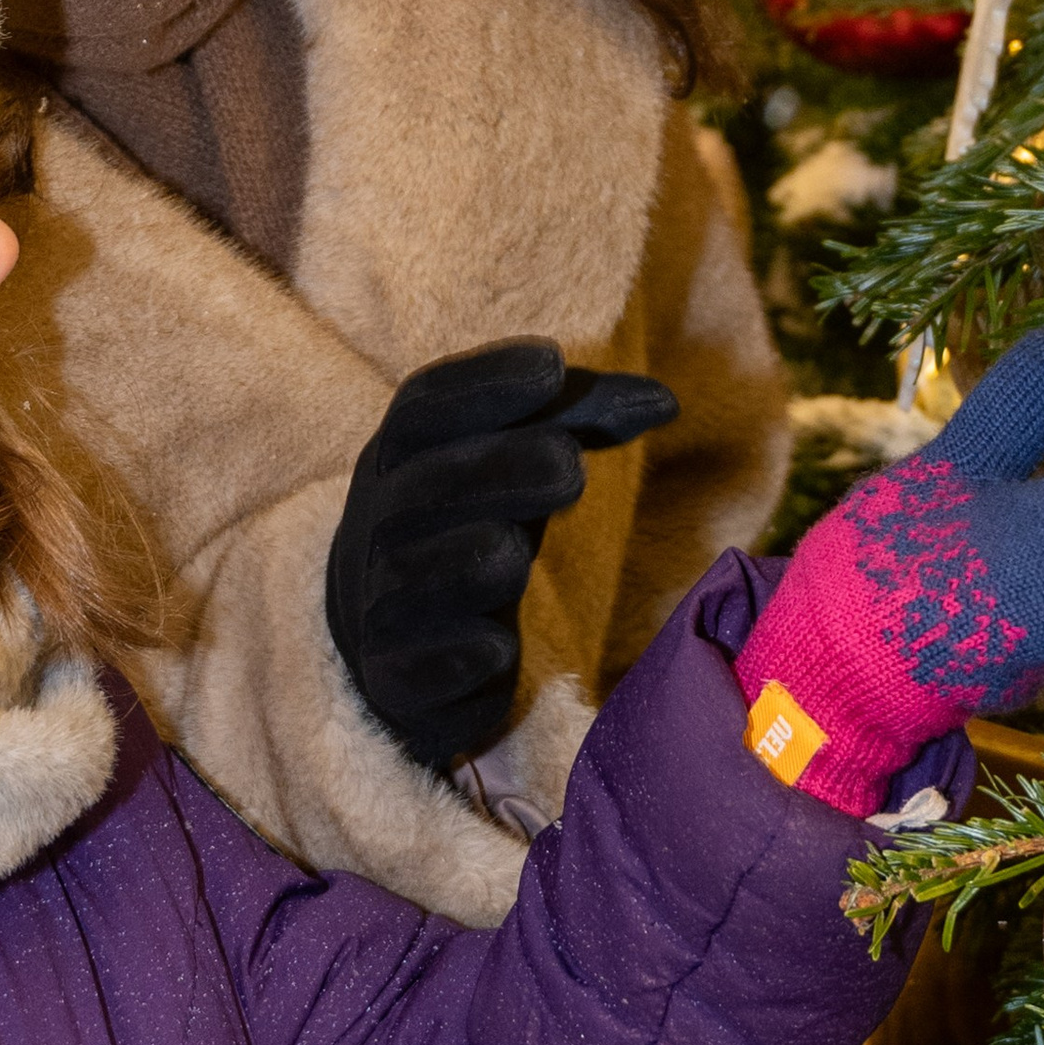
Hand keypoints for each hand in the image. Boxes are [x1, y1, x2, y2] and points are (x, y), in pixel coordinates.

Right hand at [328, 342, 676, 771]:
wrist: (397, 645)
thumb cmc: (471, 530)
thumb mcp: (513, 468)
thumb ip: (577, 424)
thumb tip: (664, 402)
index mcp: (402, 459)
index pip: (425, 406)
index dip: (481, 381)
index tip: (549, 362)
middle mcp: (379, 526)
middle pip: (425, 488)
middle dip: (494, 472)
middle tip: (569, 469)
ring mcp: (381, 605)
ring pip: (414, 577)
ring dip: (470, 558)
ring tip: (516, 552)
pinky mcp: (399, 683)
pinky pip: (416, 669)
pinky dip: (455, 658)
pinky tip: (497, 648)